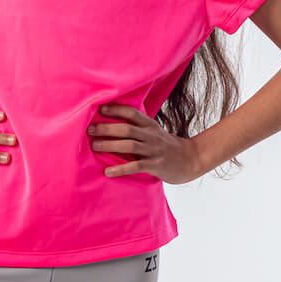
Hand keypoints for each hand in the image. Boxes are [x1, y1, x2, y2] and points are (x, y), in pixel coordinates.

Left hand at [87, 103, 201, 184]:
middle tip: (89, 130)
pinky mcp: (156, 165)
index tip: (100, 109)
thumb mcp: (155, 132)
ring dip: (110, 145)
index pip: (132, 114)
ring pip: (130, 145)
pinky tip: (108, 172)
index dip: (116, 110)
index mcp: (150, 126)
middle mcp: (152, 136)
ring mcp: (154, 150)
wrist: (191, 160)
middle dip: (107, 128)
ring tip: (94, 146)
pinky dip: (121, 169)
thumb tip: (113, 123)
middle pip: (127, 129)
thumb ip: (138, 128)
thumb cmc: (167, 147)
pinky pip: (136, 166)